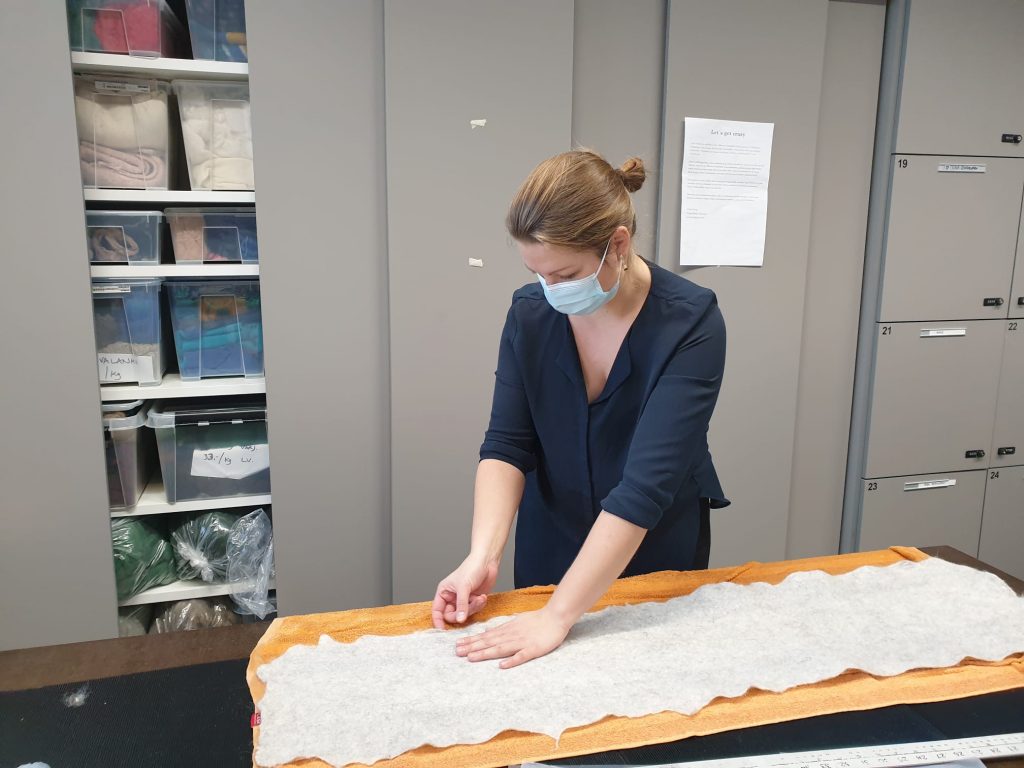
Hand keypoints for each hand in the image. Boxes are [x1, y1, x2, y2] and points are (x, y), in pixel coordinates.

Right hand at [432, 556, 498, 628]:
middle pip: (451, 615)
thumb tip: (459, 620)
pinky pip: (474, 610)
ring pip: (464, 614)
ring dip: (473, 608)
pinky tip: (483, 597)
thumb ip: (461, 605)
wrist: (487, 562)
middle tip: (468, 609)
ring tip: (479, 598)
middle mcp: (452, 597)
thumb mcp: (464, 587)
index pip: (437, 610)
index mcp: (444, 592)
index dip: (438, 620)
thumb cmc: (471, 568)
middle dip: (461, 614)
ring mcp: (463, 600)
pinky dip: (479, 605)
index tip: (442, 630)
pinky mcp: (473, 601)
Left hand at [455, 607, 572, 668]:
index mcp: (507, 629)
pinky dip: (512, 660)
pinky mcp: (534, 649)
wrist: (556, 616)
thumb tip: (488, 631)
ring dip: (486, 653)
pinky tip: (502, 666)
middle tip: (457, 652)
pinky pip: (522, 656)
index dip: (472, 641)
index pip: (486, 636)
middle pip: (489, 642)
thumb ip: (503, 628)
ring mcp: (522, 642)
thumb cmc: (537, 620)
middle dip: (472, 647)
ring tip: (471, 658)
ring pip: (501, 648)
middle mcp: (511, 635)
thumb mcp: (516, 621)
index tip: (458, 645)